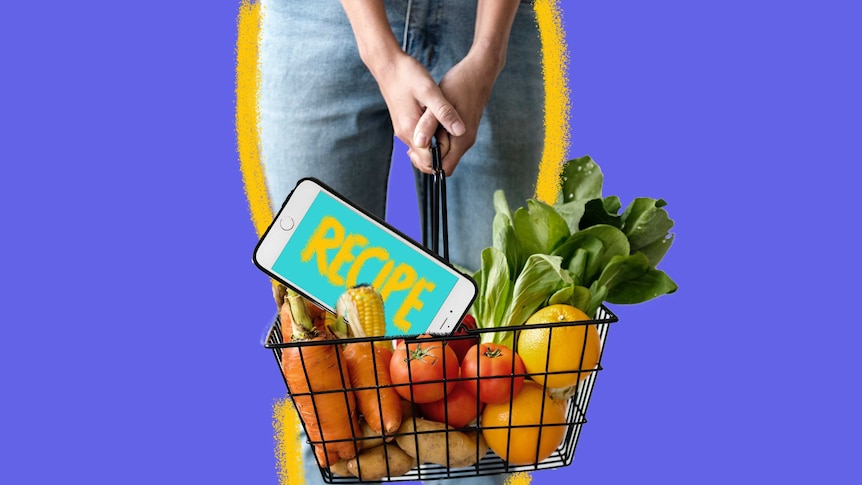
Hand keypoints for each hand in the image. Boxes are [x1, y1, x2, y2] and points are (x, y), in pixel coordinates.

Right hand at [372, 52, 465, 174]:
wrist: (388, 64)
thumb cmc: (408, 75)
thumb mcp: (430, 91)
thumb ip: (444, 112)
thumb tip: (461, 132)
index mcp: (411, 130)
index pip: (428, 162)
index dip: (444, 157)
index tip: (457, 143)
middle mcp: (405, 135)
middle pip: (424, 161)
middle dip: (441, 156)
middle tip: (456, 137)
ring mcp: (403, 130)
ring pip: (422, 151)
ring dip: (437, 147)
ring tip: (450, 130)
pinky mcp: (405, 124)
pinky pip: (419, 141)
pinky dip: (431, 138)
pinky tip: (441, 124)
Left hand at [410, 51, 501, 175]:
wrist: (479, 71)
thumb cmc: (460, 84)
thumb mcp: (440, 102)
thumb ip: (429, 124)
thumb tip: (419, 143)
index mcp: (461, 140)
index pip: (442, 169)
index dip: (426, 163)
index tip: (412, 148)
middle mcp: (465, 142)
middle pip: (442, 163)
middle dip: (426, 155)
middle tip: (413, 138)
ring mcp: (464, 136)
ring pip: (443, 152)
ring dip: (429, 145)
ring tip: (418, 130)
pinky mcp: (462, 128)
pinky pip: (446, 141)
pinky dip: (435, 137)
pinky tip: (426, 123)